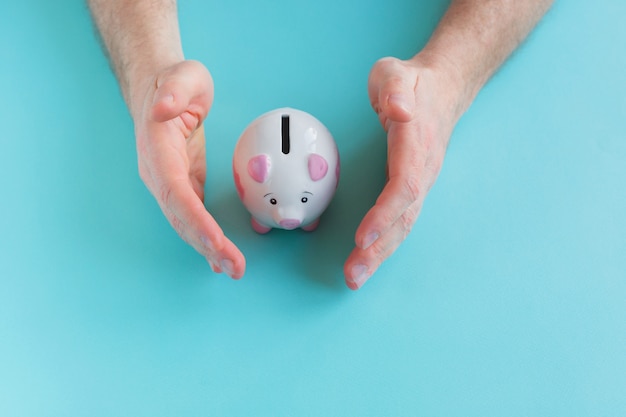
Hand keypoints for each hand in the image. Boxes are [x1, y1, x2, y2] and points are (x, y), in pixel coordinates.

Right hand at [132, 60, 244, 278]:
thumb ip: (175, 90)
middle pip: (181, 216)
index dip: (193, 218)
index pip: (175, 191)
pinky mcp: (183, 186)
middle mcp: (159, 174)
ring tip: (233, 270)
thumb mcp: (182, 75)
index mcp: (158, 150)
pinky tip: (220, 259)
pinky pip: (193, 218)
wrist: (161, 88)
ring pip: (186, 223)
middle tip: (234, 267)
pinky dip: (206, 239)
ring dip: (208, 249)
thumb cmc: (175, 81)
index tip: (214, 240)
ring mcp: (169, 183)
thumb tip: (163, 109)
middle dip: (206, 244)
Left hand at [344, 55, 461, 288]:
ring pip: (404, 224)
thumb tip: (399, 109)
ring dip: (380, 254)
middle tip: (353, 275)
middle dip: (379, 249)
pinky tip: (366, 259)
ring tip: (355, 277)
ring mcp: (420, 181)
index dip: (384, 214)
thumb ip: (395, 88)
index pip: (404, 185)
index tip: (361, 237)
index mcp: (416, 143)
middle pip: (404, 216)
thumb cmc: (412, 82)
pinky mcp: (413, 188)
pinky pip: (400, 220)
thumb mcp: (397, 72)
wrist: (444, 90)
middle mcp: (423, 169)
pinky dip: (383, 243)